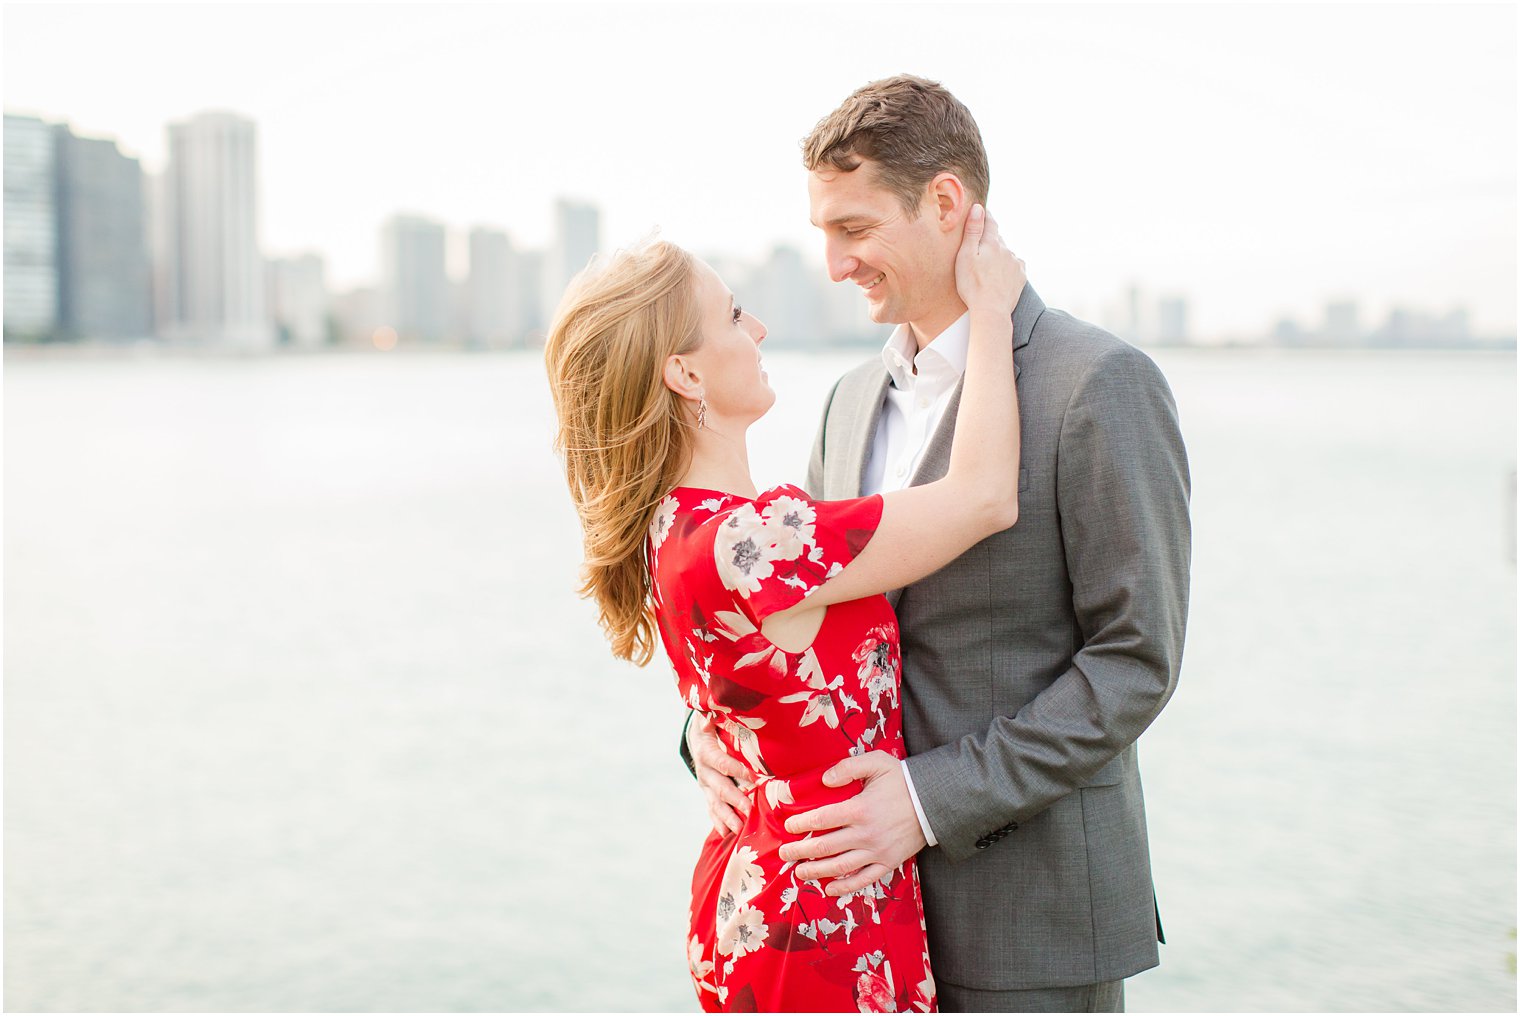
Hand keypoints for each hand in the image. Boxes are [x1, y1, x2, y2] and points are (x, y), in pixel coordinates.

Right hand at [689, 715, 754, 835]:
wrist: (697, 737)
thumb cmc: (713, 726)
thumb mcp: (711, 719)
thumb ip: (711, 717)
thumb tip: (709, 716)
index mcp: (706, 752)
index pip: (721, 762)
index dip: (736, 769)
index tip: (753, 777)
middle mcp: (704, 771)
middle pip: (719, 787)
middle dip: (734, 799)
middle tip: (749, 809)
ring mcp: (705, 785)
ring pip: (715, 803)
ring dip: (727, 816)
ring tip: (739, 828)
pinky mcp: (708, 794)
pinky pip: (711, 810)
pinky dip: (719, 822)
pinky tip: (727, 834)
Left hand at [777, 751, 926, 895]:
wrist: (934, 801)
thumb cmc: (903, 780)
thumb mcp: (876, 762)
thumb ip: (848, 766)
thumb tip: (824, 779)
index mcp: (860, 809)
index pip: (822, 819)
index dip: (802, 824)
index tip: (789, 826)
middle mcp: (865, 834)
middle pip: (825, 846)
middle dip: (801, 851)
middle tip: (784, 853)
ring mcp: (877, 851)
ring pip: (840, 866)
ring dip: (816, 871)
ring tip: (799, 872)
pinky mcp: (888, 862)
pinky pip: (864, 879)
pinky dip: (845, 886)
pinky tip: (829, 889)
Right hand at [954, 204, 1025, 317]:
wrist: (991, 311)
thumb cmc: (973, 285)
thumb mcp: (965, 256)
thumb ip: (973, 231)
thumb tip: (978, 208)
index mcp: (992, 243)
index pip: (990, 221)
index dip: (984, 215)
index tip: (981, 210)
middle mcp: (1007, 250)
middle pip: (997, 238)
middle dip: (990, 237)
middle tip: (979, 242)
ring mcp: (1015, 263)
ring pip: (1006, 252)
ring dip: (999, 253)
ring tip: (988, 263)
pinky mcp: (1020, 277)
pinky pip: (1014, 265)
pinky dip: (1008, 266)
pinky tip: (1000, 273)